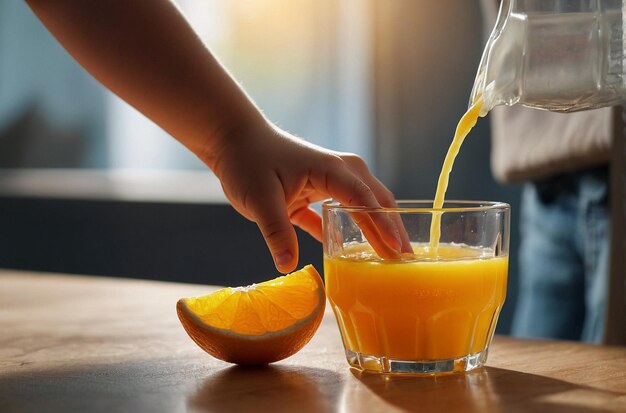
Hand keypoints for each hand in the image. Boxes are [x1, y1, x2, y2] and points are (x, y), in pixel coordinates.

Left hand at [204, 119, 410, 272]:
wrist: (234, 141)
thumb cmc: (248, 161)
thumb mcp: (260, 199)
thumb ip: (276, 232)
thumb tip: (288, 266)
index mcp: (332, 170)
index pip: (365, 200)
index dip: (383, 225)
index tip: (397, 249)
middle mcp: (340, 173)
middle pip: (376, 202)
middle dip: (393, 229)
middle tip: (409, 261)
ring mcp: (330, 182)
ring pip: (364, 209)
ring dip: (377, 232)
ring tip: (392, 260)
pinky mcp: (317, 194)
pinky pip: (342, 216)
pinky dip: (351, 233)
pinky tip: (359, 256)